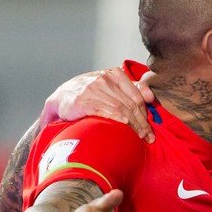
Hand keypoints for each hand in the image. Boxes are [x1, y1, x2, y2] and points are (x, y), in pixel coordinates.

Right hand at [39, 67, 155, 142]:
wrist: (60, 98)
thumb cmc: (89, 94)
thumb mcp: (110, 87)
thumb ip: (131, 89)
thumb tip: (151, 97)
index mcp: (113, 74)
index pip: (136, 95)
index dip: (145, 113)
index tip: (150, 127)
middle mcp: (104, 79)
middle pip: (130, 103)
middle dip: (142, 122)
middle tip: (149, 136)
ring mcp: (93, 89)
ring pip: (122, 108)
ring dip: (134, 125)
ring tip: (141, 137)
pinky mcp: (83, 101)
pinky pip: (107, 110)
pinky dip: (119, 120)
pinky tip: (126, 128)